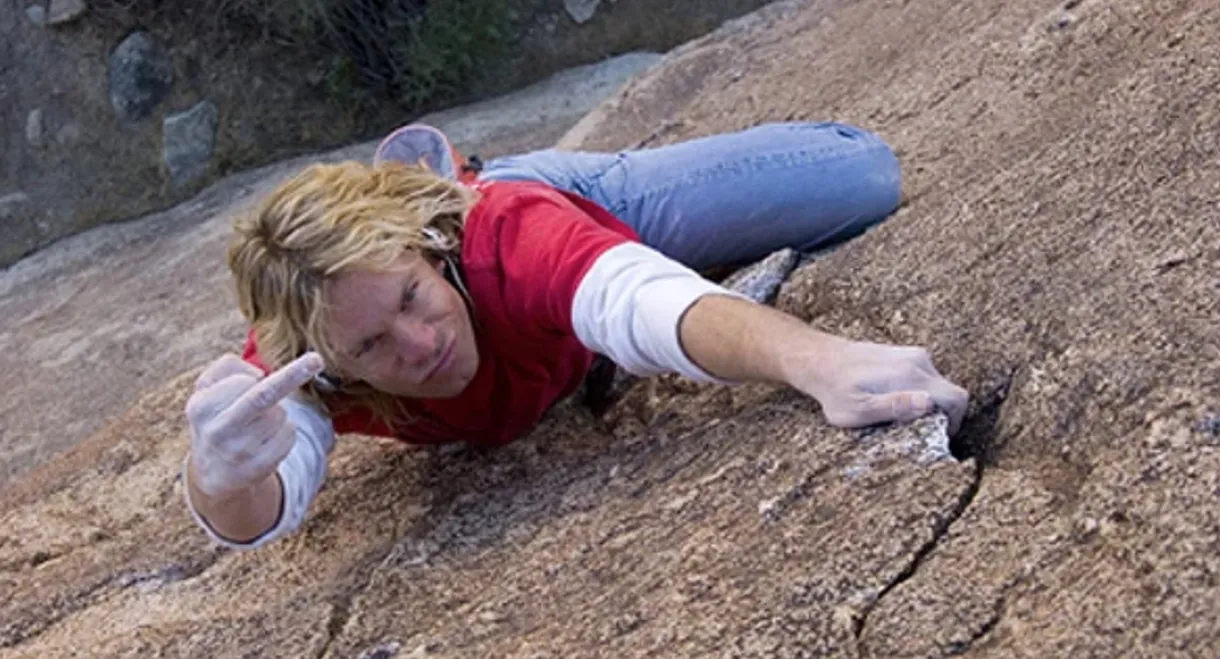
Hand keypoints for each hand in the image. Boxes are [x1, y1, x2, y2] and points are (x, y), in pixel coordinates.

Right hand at [185, 352, 323, 498]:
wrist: (215, 470)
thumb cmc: (217, 415)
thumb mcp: (208, 388)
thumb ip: (228, 366)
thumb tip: (258, 375)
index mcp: (201, 407)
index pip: (242, 381)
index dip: (252, 378)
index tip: (261, 374)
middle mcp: (218, 431)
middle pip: (263, 396)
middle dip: (292, 375)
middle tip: (317, 359)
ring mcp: (240, 451)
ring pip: (280, 414)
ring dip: (277, 412)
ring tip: (256, 424)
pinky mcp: (260, 467)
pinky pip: (289, 434)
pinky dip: (285, 430)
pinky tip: (265, 440)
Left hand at [793, 338, 968, 433]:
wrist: (818, 360)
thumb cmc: (835, 390)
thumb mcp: (859, 409)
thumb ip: (895, 407)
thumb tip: (930, 403)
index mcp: (910, 375)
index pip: (956, 398)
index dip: (954, 423)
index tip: (937, 436)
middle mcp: (917, 361)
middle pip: (949, 392)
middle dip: (940, 415)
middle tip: (914, 430)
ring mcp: (911, 354)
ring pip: (936, 385)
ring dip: (926, 403)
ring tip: (898, 415)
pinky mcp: (903, 354)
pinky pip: (924, 377)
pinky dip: (917, 392)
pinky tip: (890, 400)